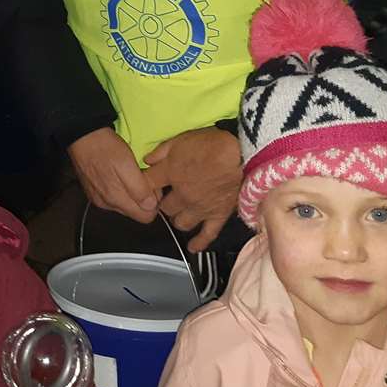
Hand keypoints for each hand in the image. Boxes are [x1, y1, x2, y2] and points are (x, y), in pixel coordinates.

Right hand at [68, 127, 158, 223]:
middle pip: (135, 211)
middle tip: (142, 175)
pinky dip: (119, 188)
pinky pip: (113, 197)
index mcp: (116, 199)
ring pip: (124, 204)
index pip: (145, 217)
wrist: (81, 135)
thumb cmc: (105, 147)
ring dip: (131, 192)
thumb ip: (139, 188)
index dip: (154, 203)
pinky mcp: (93, 191)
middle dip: (143, 197)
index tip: (153, 185)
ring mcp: (98, 198)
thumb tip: (151, 206)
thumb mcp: (126, 164)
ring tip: (130, 172)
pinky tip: (118, 172)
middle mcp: (106, 204)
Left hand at [143, 126, 240, 250]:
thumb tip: (146, 161)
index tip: (149, 183)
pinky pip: (207, 235)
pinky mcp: (218, 215)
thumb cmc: (212, 143)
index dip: (144, 184)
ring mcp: (200, 208)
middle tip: (167, 198)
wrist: (242, 154)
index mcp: (171, 173)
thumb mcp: (180, 139)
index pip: (147, 185)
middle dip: (163, 203)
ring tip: (180, 212)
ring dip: (178, 218)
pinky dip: (199, 243)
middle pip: (164, 208)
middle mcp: (182, 195)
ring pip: (180, 223)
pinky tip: (192, 247)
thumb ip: (160, 151)